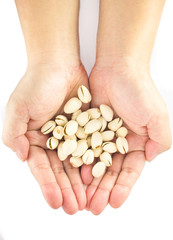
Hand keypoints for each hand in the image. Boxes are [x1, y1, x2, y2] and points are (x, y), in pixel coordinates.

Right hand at [2, 63, 87, 213]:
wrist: (59, 64)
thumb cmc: (37, 84)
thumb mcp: (18, 109)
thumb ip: (14, 135)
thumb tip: (23, 157)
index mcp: (34, 139)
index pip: (41, 168)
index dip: (48, 186)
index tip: (56, 202)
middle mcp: (52, 140)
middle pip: (60, 170)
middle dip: (66, 189)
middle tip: (74, 208)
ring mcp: (70, 135)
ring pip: (76, 163)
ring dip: (80, 183)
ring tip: (86, 201)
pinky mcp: (85, 128)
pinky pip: (90, 149)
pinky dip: (92, 164)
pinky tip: (97, 178)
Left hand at [81, 62, 171, 214]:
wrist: (117, 68)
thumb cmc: (138, 91)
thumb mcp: (157, 117)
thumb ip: (159, 140)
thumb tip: (148, 159)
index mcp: (137, 142)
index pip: (130, 170)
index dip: (123, 187)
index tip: (115, 203)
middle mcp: (119, 141)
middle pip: (110, 171)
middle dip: (103, 190)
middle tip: (94, 208)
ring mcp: (102, 135)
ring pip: (95, 163)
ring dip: (90, 181)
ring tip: (83, 198)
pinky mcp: (88, 127)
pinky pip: (83, 147)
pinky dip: (79, 162)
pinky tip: (75, 175)